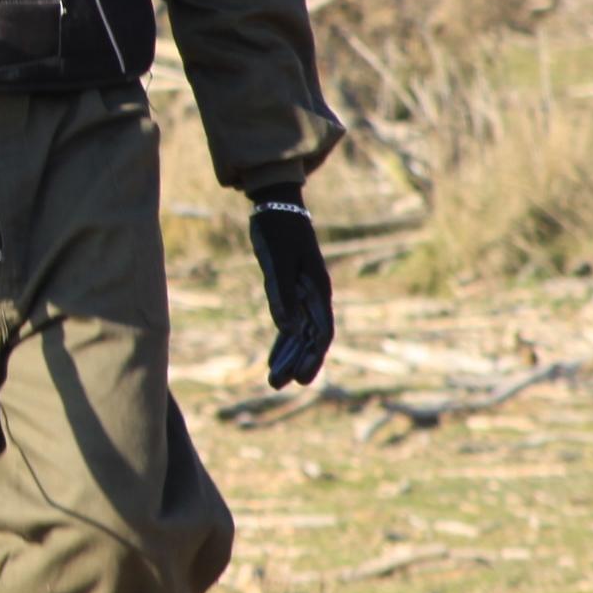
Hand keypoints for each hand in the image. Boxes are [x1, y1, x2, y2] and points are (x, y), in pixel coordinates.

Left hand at [250, 185, 333, 388]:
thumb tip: (287, 329)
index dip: (312, 357)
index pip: (321, 333)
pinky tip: (272, 357)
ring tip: (273, 380)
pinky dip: (280, 341)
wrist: (276, 207)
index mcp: (319, 290)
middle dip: (296, 362)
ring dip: (287, 356)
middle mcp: (315, 296)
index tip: (301, 378)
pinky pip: (288, 322)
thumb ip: (281, 295)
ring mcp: (304, 294)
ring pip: (298, 334)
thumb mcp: (277, 263)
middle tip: (277, 385)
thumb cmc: (277, 232)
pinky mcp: (290, 290)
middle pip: (309, 338)